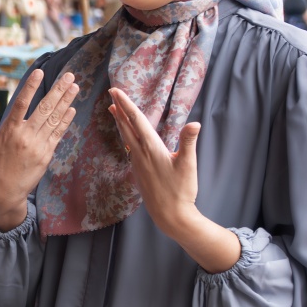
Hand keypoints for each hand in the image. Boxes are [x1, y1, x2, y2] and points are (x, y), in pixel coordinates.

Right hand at [0, 67, 78, 230]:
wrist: (4, 191)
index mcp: (9, 130)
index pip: (21, 103)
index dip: (31, 87)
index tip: (40, 72)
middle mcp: (24, 136)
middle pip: (44, 108)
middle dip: (58, 90)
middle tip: (69, 76)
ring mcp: (37, 145)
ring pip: (54, 119)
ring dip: (66, 102)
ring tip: (75, 87)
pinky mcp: (46, 154)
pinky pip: (58, 134)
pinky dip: (65, 121)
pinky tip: (71, 109)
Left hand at [108, 88, 240, 273]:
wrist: (170, 215)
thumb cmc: (181, 190)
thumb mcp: (188, 164)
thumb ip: (188, 142)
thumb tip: (194, 123)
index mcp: (151, 148)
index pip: (137, 120)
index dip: (126, 104)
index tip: (116, 91)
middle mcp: (140, 154)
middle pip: (127, 126)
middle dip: (119, 108)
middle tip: (111, 93)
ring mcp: (138, 163)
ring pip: (126, 137)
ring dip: (120, 121)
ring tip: (113, 109)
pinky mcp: (139, 171)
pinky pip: (129, 147)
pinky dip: (126, 135)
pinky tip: (126, 135)